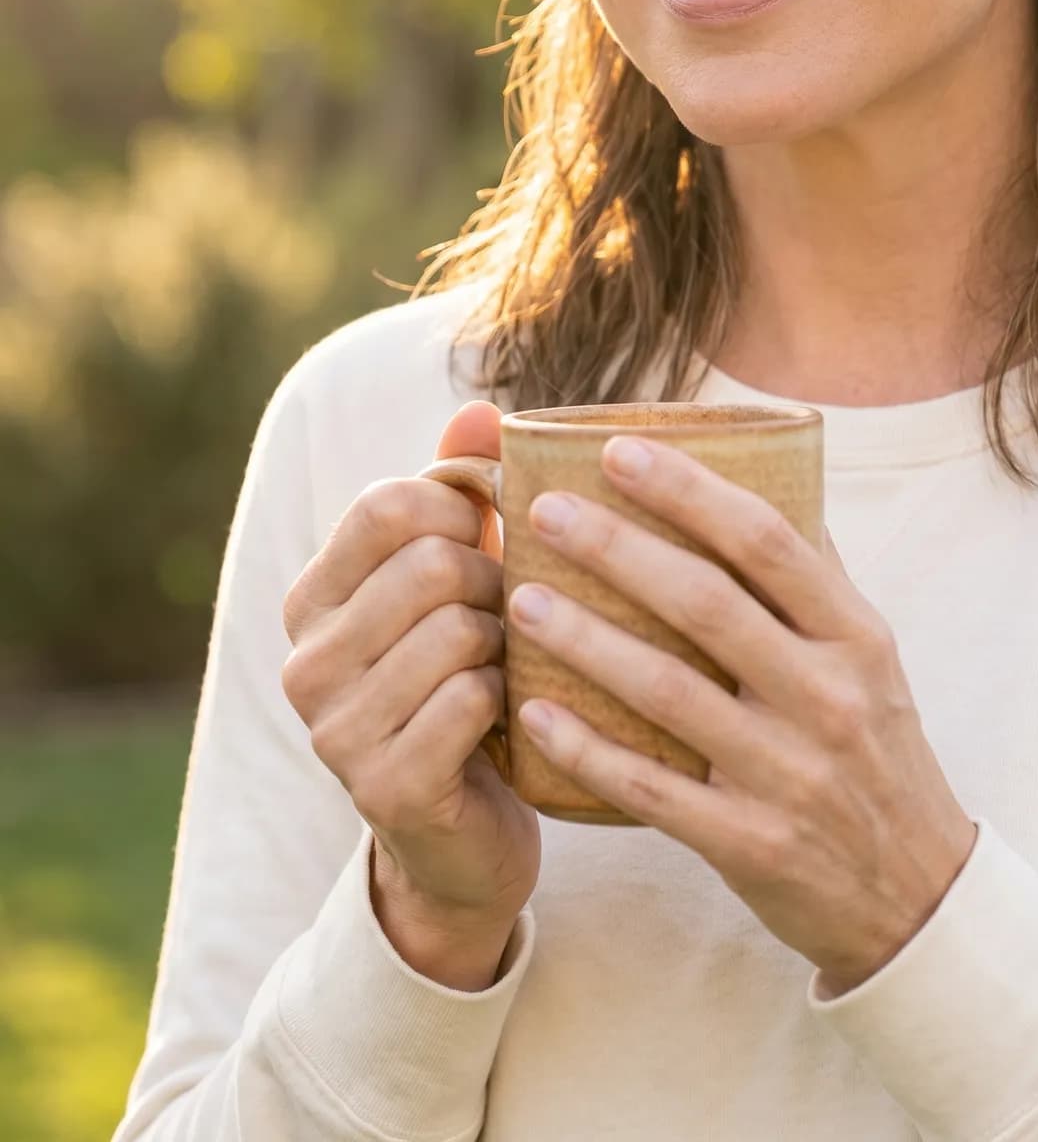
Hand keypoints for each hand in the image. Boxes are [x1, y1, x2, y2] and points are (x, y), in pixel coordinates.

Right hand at [281, 400, 542, 961]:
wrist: (466, 841)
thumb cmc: (469, 685)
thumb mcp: (460, 582)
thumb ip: (460, 494)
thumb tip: (482, 410)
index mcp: (312, 598)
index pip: (387, 503)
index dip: (465, 508)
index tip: (496, 539)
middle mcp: (305, 661)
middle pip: (432, 563)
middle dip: (502, 579)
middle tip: (520, 613)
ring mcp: (335, 731)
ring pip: (458, 629)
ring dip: (513, 641)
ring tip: (518, 662)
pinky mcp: (384, 787)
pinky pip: (470, 699)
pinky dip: (511, 698)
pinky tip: (514, 715)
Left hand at [508, 433, 977, 994]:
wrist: (916, 896)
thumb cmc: (878, 752)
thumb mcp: (873, 660)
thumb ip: (817, 580)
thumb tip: (771, 477)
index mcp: (856, 637)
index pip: (768, 541)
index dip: (689, 491)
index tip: (617, 450)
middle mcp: (827, 697)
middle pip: (706, 604)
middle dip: (618, 549)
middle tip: (544, 510)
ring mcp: (788, 774)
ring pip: (668, 692)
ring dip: (586, 641)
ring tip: (522, 599)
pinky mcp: (750, 844)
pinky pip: (651, 790)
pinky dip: (588, 750)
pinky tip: (534, 714)